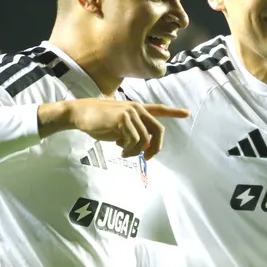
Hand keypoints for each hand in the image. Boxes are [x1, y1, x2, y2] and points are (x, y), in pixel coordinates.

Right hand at [41, 99, 189, 159]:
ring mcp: (131, 112)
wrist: (79, 114)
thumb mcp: (118, 128)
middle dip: (155, 147)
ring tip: (123, 153)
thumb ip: (132, 134)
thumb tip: (142, 148)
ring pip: (144, 140)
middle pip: (157, 130)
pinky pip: (133, 140)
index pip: (159, 109)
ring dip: (135, 151)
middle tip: (147, 158)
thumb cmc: (97, 121)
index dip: (174, 112)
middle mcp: (137, 109)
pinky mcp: (123, 119)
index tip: (188, 113)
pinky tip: (118, 148)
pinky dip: (128, 149)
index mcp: (137, 109)